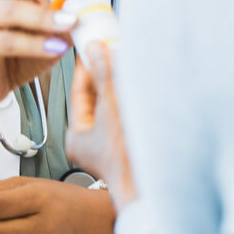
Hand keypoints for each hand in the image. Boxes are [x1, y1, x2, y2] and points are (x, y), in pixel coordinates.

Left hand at [66, 42, 137, 210]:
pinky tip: (144, 85)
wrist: (155, 186)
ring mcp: (116, 145)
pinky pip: (131, 114)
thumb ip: (104, 75)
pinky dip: (136, 98)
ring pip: (116, 106)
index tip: (90, 48)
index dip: (86, 67)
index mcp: (79, 137)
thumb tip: (95, 50)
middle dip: (107, 74)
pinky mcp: (135, 144)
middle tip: (112, 50)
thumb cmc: (126, 160)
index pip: (79, 93)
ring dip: (123, 85)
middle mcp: (95, 142)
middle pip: (99, 98)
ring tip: (129, 63)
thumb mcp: (111, 107)